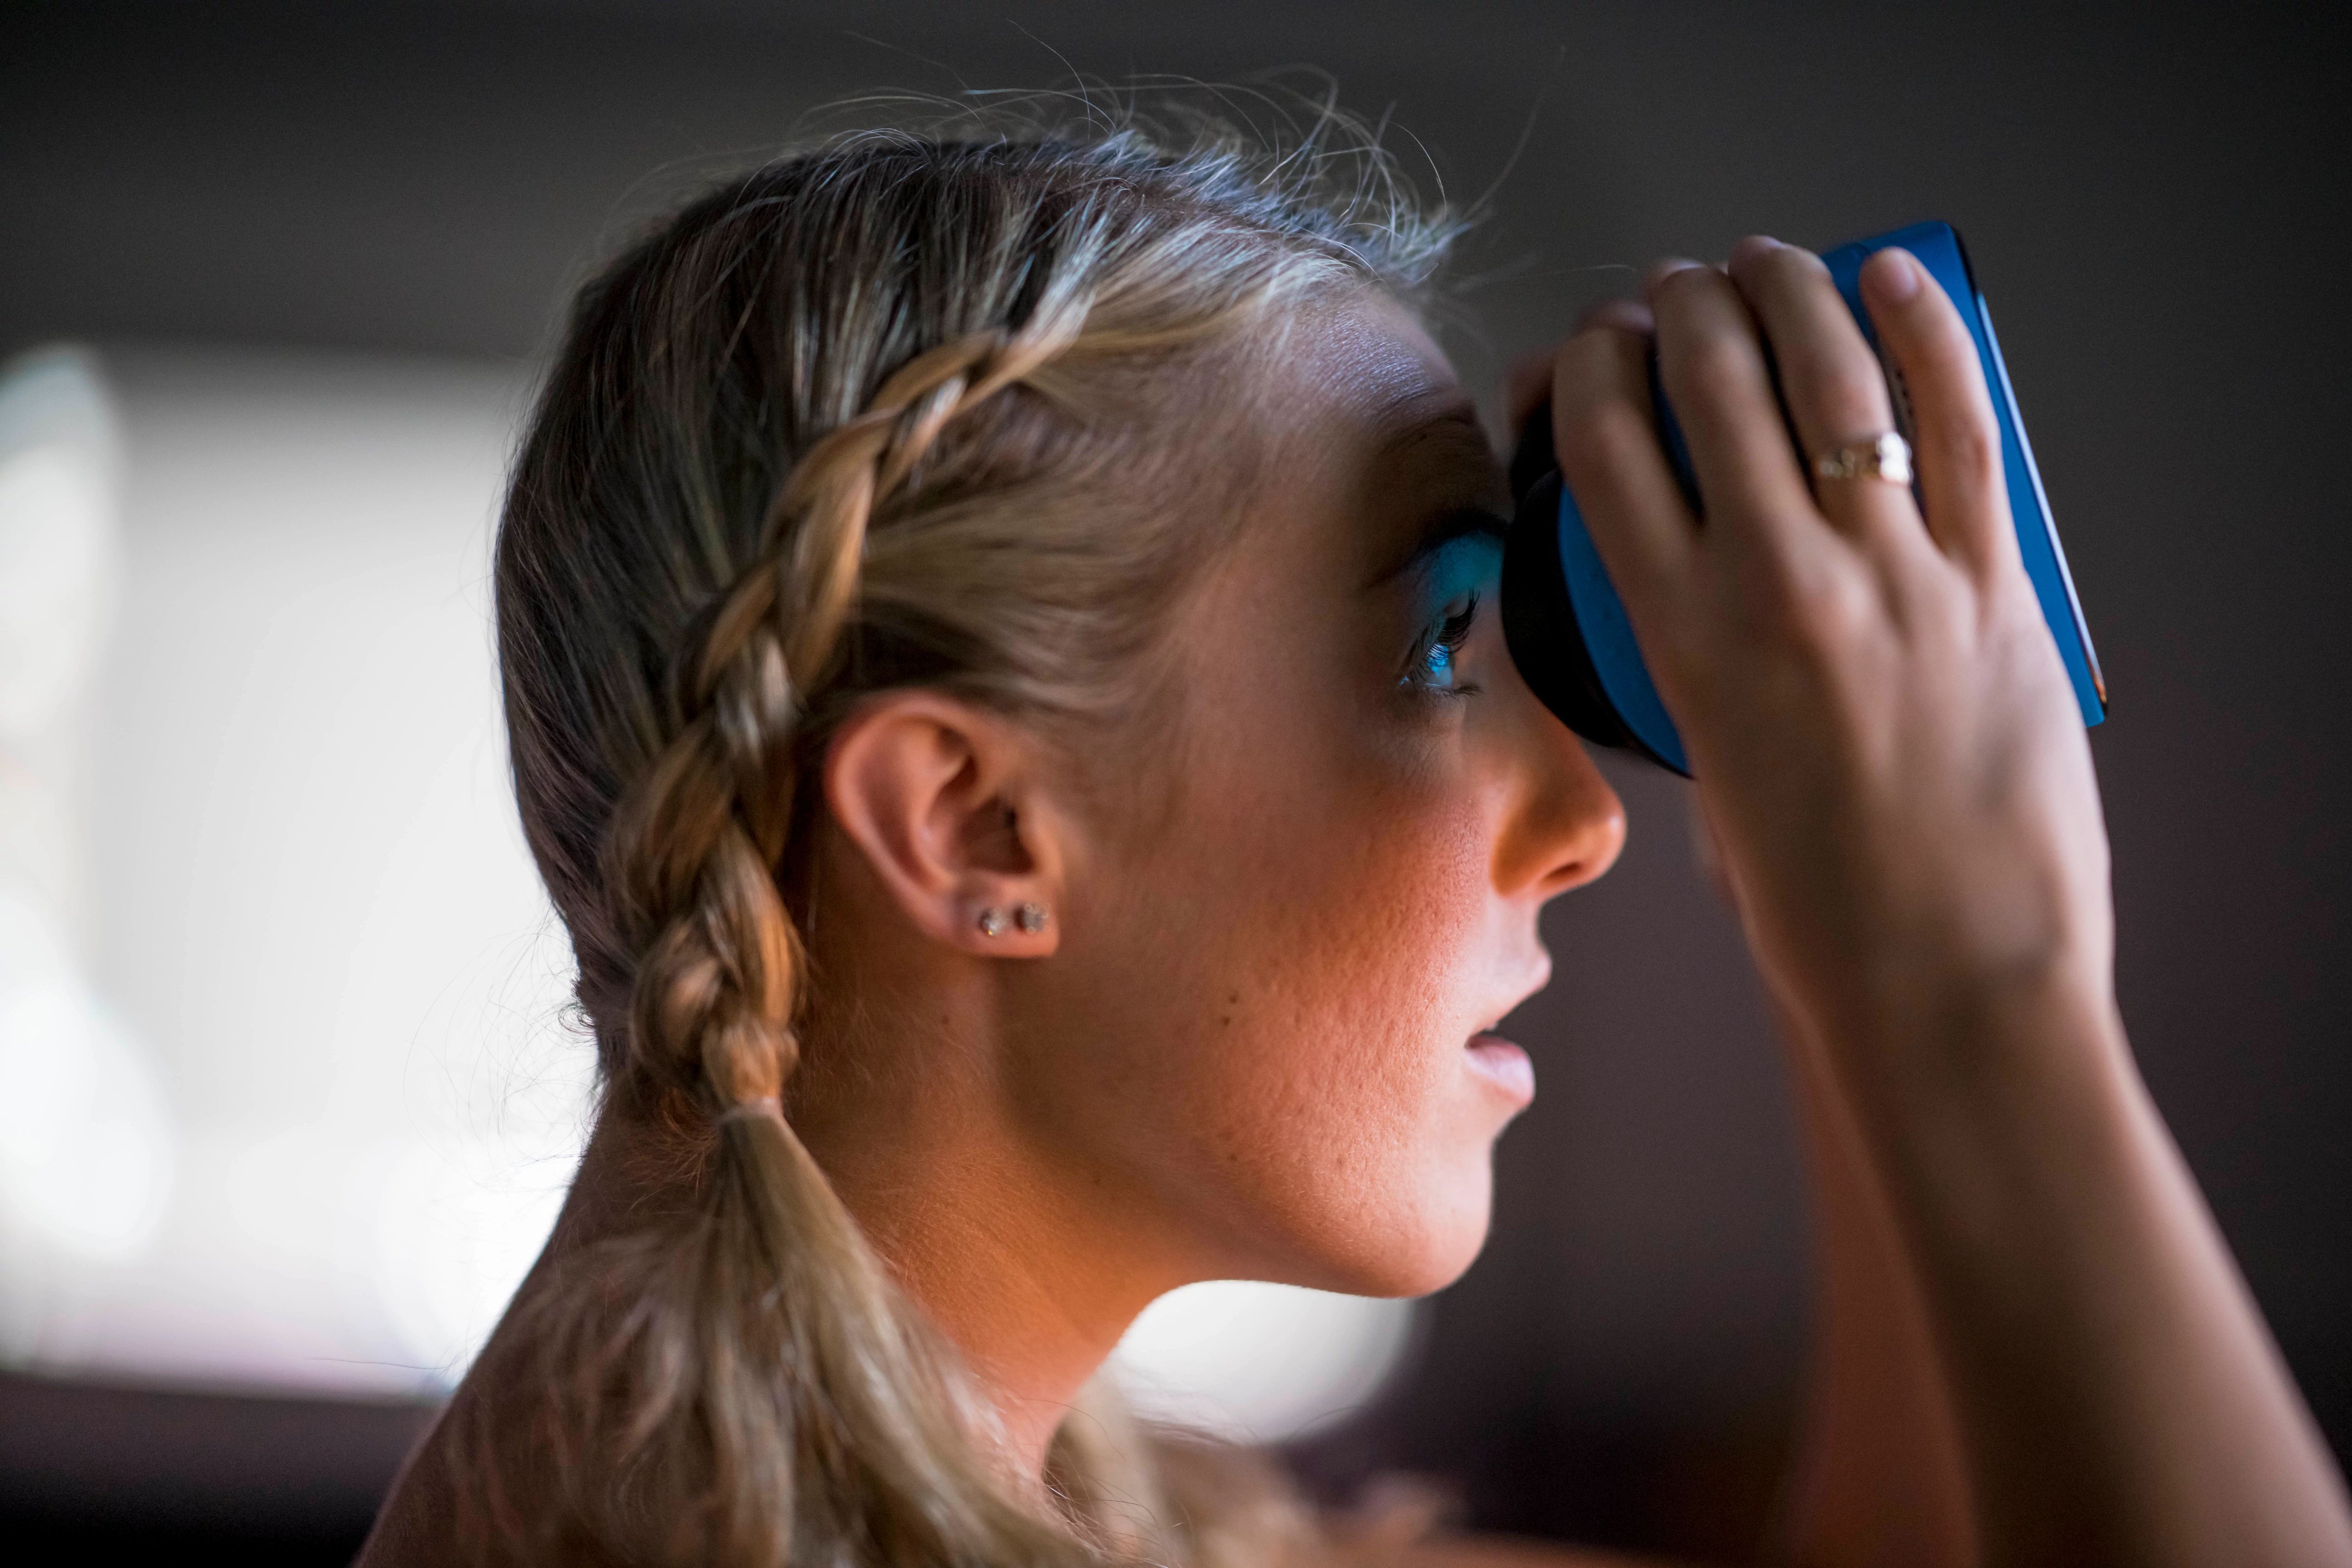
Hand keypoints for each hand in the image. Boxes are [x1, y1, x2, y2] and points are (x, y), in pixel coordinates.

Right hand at [1542, 239, 2111, 1054]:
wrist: (1941, 982)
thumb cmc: (1815, 903)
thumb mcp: (1708, 767)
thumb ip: (1694, 661)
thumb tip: (1710, 580)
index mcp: (1684, 640)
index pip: (1607, 443)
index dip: (1593, 362)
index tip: (1601, 343)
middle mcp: (1780, 586)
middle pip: (1710, 376)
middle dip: (1681, 302)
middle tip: (1679, 289)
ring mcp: (1896, 578)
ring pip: (1828, 371)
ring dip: (1786, 288)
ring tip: (1766, 264)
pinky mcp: (1997, 586)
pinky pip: (1958, 422)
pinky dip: (1923, 331)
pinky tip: (1893, 280)